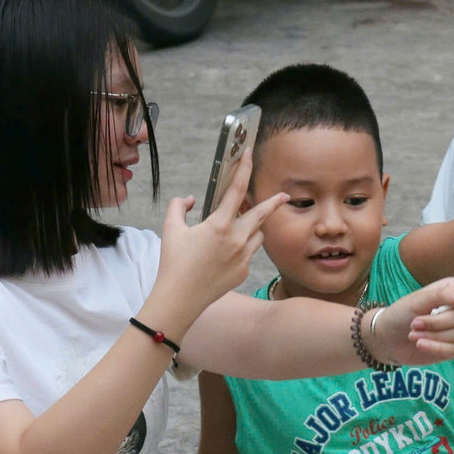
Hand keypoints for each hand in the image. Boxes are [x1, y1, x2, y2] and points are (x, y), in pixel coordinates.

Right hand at [156, 148, 288, 321]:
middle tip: (284, 195)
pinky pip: (250, 254)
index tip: (249, 154)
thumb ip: (179, 207)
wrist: (180, 299)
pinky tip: (225, 256)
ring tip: (241, 229)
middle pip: (262, 214)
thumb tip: (191, 200)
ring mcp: (243, 257)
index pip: (236, 190)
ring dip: (254, 228)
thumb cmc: (173, 264)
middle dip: (274, 202)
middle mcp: (236, 239)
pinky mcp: (244, 272)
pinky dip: (243, 249)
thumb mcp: (170, 229)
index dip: (244, 168)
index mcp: (219, 225)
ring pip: (258, 235)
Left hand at [375, 278, 453, 364]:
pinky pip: (453, 349)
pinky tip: (420, 343)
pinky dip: (434, 347)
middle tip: (416, 322)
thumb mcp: (417, 299)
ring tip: (413, 333)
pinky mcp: (453, 348)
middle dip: (439, 321)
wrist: (387, 338)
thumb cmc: (401, 313)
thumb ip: (442, 295)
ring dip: (433, 334)